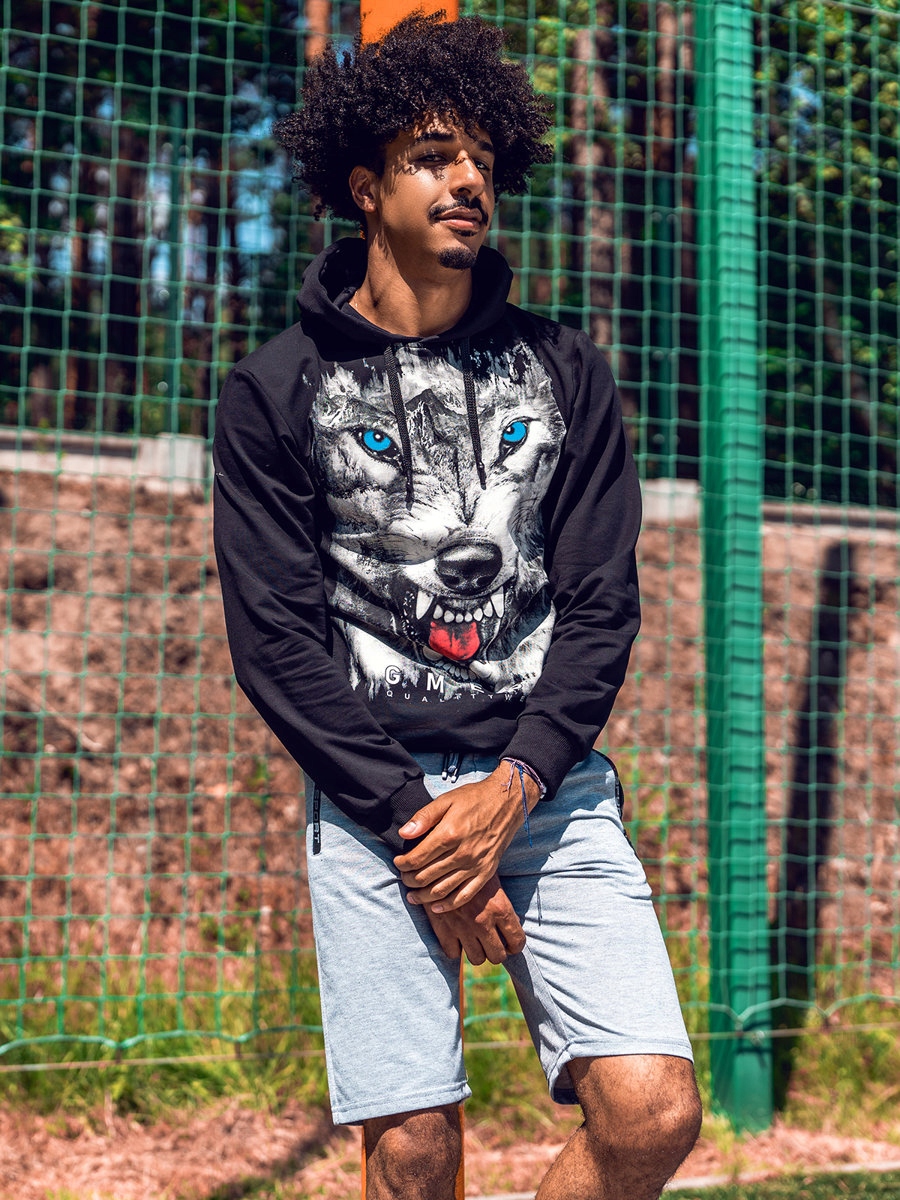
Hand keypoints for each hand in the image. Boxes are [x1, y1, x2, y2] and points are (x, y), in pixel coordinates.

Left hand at [393, 764, 539, 911]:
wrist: (506, 803)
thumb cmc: (474, 799)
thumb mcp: (446, 800)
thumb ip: (424, 817)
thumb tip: (404, 833)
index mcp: (449, 834)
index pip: (417, 858)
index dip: (402, 864)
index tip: (397, 862)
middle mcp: (462, 853)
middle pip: (426, 876)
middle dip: (409, 880)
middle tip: (403, 878)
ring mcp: (475, 865)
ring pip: (442, 890)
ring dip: (423, 896)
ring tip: (412, 896)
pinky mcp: (486, 873)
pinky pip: (464, 896)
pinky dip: (448, 905)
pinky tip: (436, 908)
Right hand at [424, 875, 525, 965]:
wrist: (438, 860)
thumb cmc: (470, 866)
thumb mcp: (491, 880)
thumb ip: (502, 904)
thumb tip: (513, 923)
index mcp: (500, 908)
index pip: (517, 941)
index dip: (515, 946)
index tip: (509, 943)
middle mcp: (483, 922)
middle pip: (497, 956)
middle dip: (496, 951)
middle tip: (491, 942)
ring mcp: (463, 928)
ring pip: (477, 958)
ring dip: (476, 951)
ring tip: (474, 940)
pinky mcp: (443, 930)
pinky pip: (454, 954)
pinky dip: (455, 948)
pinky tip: (456, 936)